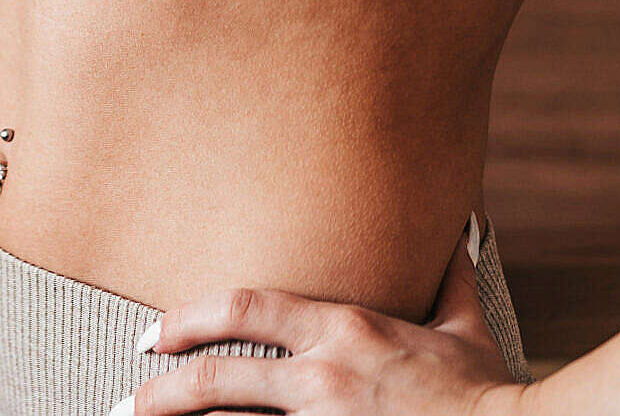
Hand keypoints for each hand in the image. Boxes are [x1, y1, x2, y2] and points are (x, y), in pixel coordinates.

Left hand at [114, 221, 528, 415]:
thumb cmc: (488, 393)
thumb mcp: (464, 327)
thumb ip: (448, 275)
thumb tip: (464, 223)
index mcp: (344, 330)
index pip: (245, 306)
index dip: (190, 317)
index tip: (158, 334)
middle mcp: (324, 377)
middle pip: (218, 377)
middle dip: (164, 388)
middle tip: (132, 396)